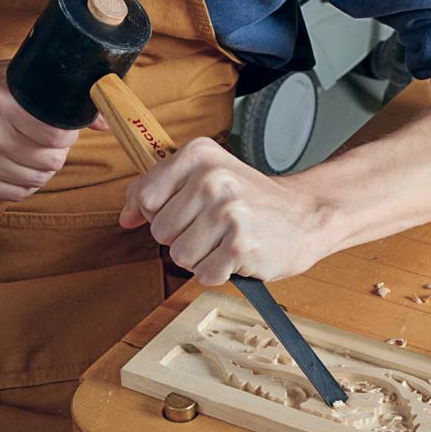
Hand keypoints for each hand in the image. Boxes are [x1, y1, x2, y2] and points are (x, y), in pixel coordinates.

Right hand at [0, 60, 106, 200]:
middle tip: (52, 143)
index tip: (66, 129)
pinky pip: (15, 194)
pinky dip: (25, 184)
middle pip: (49, 162)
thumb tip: (105, 120)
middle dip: (58, 153)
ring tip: (35, 153)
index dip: (68, 135)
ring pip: (35, 181)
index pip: (54, 134)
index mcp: (0, 100)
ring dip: (43, 170)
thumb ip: (63, 97)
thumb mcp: (22, 79)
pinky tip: (19, 166)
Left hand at [119, 137, 334, 284]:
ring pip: (179, 257)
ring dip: (201, 258)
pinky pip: (204, 275)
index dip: (158, 213)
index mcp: (199, 156)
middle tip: (214, 227)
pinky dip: (219, 273)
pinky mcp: (241, 245)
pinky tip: (238, 255)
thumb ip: (159, 191)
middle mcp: (213, 179)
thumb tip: (125, 217)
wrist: (305, 216)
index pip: (145, 196)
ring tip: (225, 241)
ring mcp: (228, 212)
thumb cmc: (251, 200)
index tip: (184, 212)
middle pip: (160, 231)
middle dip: (183, 237)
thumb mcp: (206, 177)